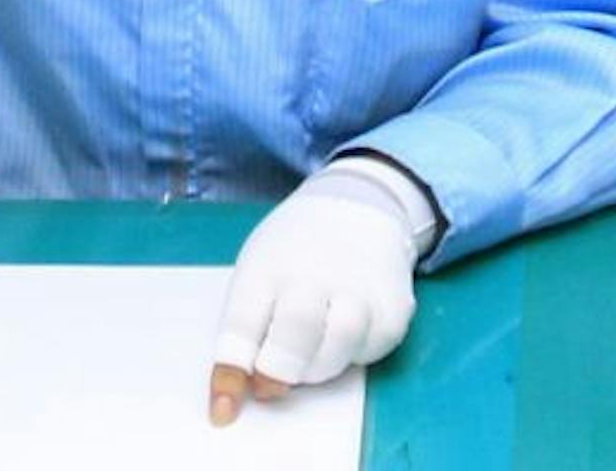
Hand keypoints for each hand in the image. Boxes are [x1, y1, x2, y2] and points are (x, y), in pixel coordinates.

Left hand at [209, 167, 422, 424]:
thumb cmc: (296, 251)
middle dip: (279, 369)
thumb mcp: (260, 267)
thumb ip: (250, 323)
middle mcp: (315, 271)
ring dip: (316, 367)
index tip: (224, 410)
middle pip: (295, 330)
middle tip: (270, 383)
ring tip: (309, 356)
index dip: (232, 370)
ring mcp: (357, 287)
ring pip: (336, 345)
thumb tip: (245, 387)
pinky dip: (351, 355)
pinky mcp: (392, 308)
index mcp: (268, 263)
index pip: (244, 321)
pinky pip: (368, 350)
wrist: (359, 206)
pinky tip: (344, 337)